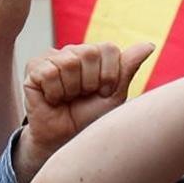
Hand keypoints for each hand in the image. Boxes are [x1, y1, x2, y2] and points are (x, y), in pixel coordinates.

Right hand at [17, 42, 152, 182]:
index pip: (109, 49)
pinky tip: (54, 99)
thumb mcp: (116, 94)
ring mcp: (52, 57)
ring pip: (68, 63)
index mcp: (96, 54)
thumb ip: (128, 67)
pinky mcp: (33, 68)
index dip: (109, 75)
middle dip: (91, 82)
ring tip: (69, 97)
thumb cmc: (92, 116)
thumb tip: (150, 45)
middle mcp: (74, 51)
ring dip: (72, 89)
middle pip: (88, 53)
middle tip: (84, 95)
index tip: (104, 92)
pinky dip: (55, 92)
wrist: (67, 137)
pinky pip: (48, 72)